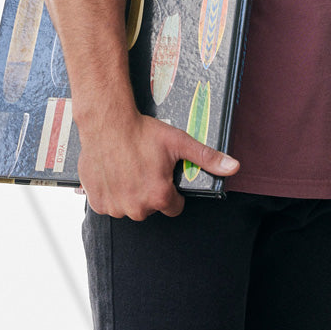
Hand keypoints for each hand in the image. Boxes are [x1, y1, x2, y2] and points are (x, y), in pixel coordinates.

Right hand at [78, 111, 238, 220]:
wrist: (107, 121)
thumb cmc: (142, 131)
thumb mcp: (179, 142)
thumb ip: (208, 158)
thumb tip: (233, 167)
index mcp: (160, 196)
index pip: (174, 206)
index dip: (172, 191)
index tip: (164, 175)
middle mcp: (138, 208)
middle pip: (151, 208)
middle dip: (150, 192)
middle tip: (145, 167)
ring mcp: (116, 206)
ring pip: (129, 207)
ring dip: (130, 193)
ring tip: (128, 168)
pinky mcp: (98, 202)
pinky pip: (108, 205)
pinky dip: (111, 193)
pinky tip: (114, 173)